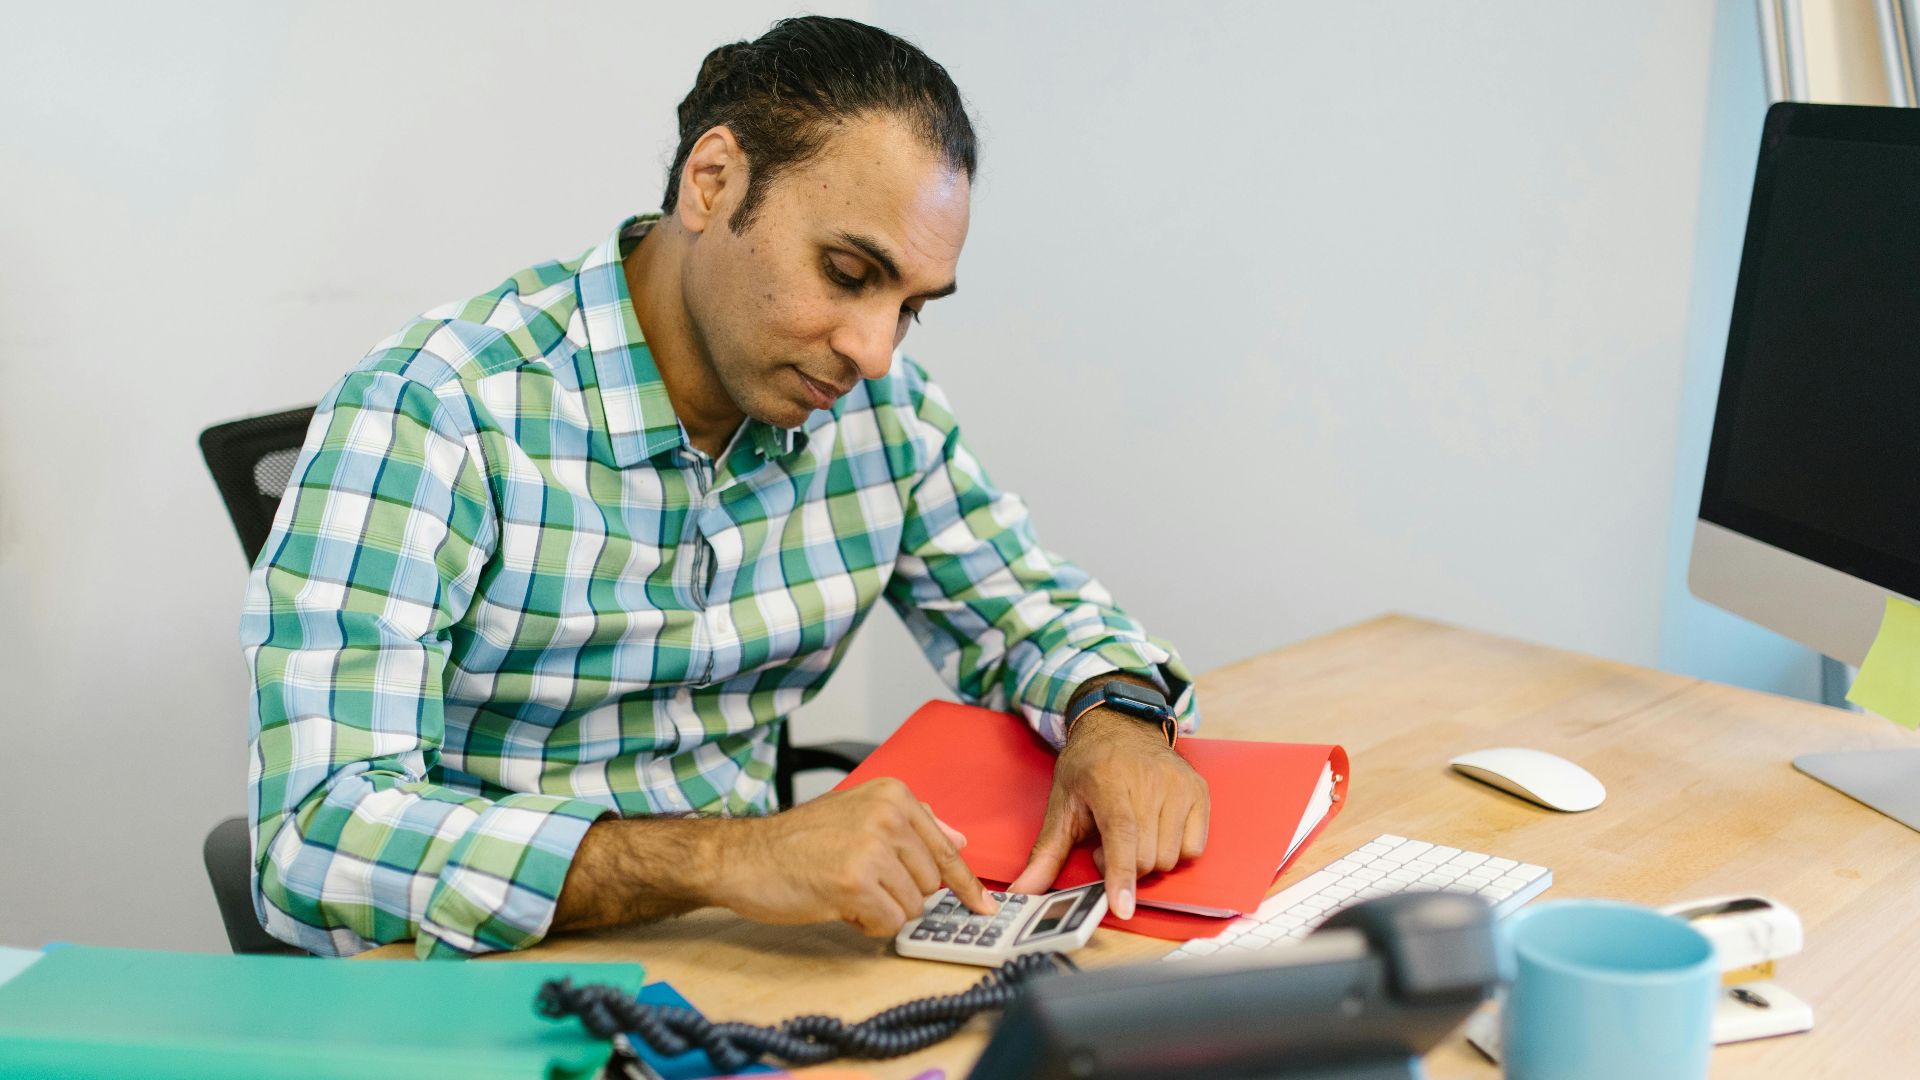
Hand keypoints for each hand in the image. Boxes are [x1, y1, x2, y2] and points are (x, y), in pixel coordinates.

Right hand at [711, 778, 996, 935]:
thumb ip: (911, 824)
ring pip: (912, 906)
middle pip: (930, 883)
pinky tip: (838, 904)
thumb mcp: (856, 813)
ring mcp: (872, 847)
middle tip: (859, 882)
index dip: (966, 884)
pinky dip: (866, 924)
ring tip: (844, 890)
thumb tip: (958, 839)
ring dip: (881, 909)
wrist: (743, 856)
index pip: (945, 848)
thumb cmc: (796, 841)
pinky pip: (888, 922)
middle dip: (899, 894)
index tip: (983, 907)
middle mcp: (888, 814)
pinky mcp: (856, 882)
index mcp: (893, 795)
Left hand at [1007, 710, 1209, 918]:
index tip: (1122, 907)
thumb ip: (1046, 853)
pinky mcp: (1198, 791)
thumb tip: (1024, 890)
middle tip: (1106, 843)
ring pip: (1170, 858)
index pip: (1121, 835)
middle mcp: (1150, 781)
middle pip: (1145, 857)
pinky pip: (1193, 848)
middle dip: (1124, 866)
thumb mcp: (1062, 804)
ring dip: (1148, 859)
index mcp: (1109, 781)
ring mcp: (1179, 785)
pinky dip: (1174, 850)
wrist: (1121, 725)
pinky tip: (1156, 829)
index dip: (1120, 874)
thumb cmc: (1088, 766)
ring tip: (1131, 833)